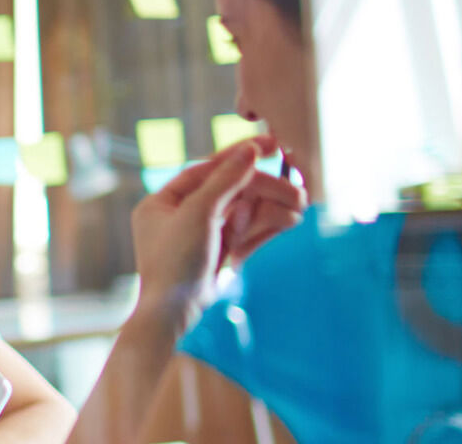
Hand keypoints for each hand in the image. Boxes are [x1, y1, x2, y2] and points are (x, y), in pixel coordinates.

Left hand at [129, 137, 296, 317]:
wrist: (175, 316)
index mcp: (162, 202)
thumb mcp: (198, 213)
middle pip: (229, 193)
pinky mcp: (219, 256)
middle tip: (297, 190)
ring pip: (242, 214)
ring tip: (299, 208)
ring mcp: (201, 237)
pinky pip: (245, 234)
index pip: (206, 170)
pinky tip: (290, 220)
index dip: (238, 156)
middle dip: (264, 191)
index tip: (270, 145)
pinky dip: (267, 227)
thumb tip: (250, 151)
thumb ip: (225, 181)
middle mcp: (180, 216)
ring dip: (271, 209)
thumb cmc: (175, 262)